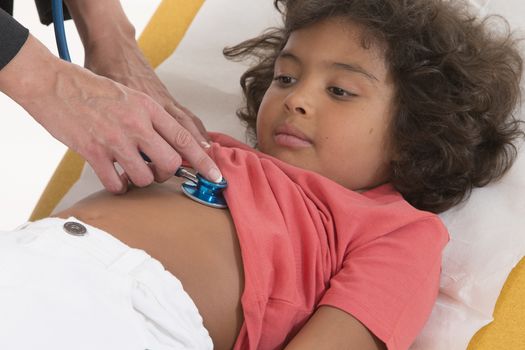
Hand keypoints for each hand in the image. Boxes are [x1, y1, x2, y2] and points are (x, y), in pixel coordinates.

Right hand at [0, 35, 221, 192]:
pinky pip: (115, 183)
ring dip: (140, 181)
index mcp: (148, 108)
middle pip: (170, 164)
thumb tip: (168, 145)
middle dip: (166, 174)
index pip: (185, 139)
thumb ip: (150, 119)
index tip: (215, 176)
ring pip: (145, 177)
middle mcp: (137, 124)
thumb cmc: (90, 89)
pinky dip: (118, 187)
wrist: (52, 83)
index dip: (204, 161)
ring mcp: (116, 139)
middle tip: (156, 171)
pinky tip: (114, 179)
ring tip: (130, 173)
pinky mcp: (93, 152)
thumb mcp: (130, 96)